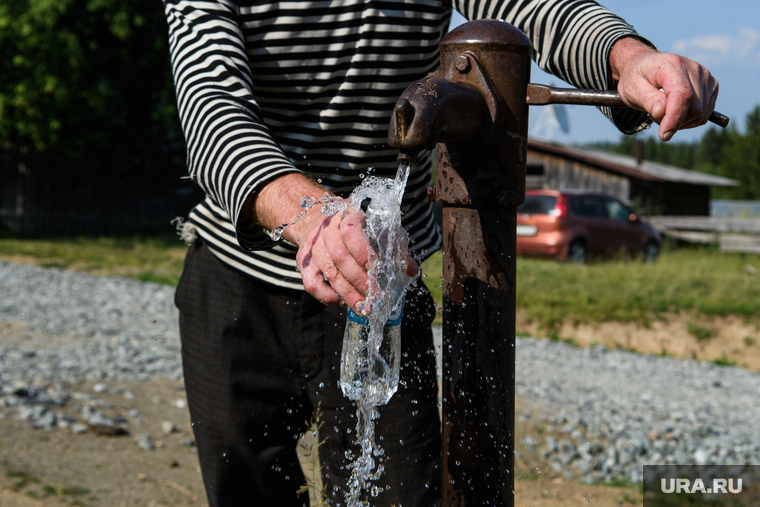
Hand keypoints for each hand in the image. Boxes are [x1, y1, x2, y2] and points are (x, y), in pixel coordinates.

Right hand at [293, 205, 419, 310]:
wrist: (314, 217)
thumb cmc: (352, 225)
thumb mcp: (373, 226)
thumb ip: (393, 246)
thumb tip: (411, 270)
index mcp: (347, 216)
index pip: (352, 234)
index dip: (366, 255)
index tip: (379, 273)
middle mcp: (326, 230)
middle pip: (341, 258)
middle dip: (360, 281)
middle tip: (375, 297)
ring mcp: (313, 247)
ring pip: (329, 273)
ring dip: (348, 294)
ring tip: (363, 308)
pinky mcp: (303, 261)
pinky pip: (311, 283)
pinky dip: (326, 296)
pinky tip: (341, 302)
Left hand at [609, 37, 718, 140]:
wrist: (645, 66)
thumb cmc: (636, 78)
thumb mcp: (632, 89)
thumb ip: (647, 100)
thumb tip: (661, 112)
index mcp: (673, 65)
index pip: (683, 95)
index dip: (675, 118)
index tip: (664, 135)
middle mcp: (694, 68)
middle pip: (695, 108)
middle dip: (675, 121)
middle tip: (655, 115)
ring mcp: (705, 76)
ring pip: (701, 114)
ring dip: (681, 121)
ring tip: (664, 110)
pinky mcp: (711, 86)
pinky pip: (705, 113)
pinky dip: (690, 119)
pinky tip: (676, 111)